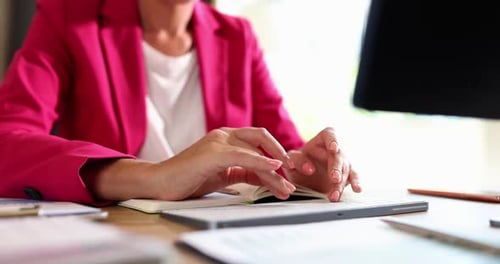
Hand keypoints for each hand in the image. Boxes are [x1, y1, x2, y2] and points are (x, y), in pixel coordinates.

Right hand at [84, 127, 295, 200]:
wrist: (160, 184)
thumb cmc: (189, 179)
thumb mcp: (224, 175)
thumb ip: (245, 172)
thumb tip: (268, 177)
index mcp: (226, 139)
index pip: (259, 140)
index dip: (278, 153)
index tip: (290, 171)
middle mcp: (224, 135)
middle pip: (262, 137)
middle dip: (283, 154)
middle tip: (296, 172)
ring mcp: (218, 141)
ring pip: (256, 149)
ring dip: (276, 167)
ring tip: (288, 186)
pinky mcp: (212, 153)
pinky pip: (243, 156)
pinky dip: (261, 162)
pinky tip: (274, 169)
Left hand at [284, 127, 360, 201]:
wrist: (304, 176)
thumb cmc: (298, 163)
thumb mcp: (292, 160)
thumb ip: (296, 160)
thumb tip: (309, 168)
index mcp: (322, 140)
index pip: (330, 135)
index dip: (333, 140)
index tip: (333, 148)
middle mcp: (335, 150)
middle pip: (338, 156)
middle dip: (336, 168)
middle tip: (334, 178)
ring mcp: (342, 162)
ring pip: (345, 171)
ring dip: (340, 184)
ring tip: (334, 195)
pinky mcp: (347, 175)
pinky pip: (353, 178)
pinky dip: (355, 183)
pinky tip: (357, 189)